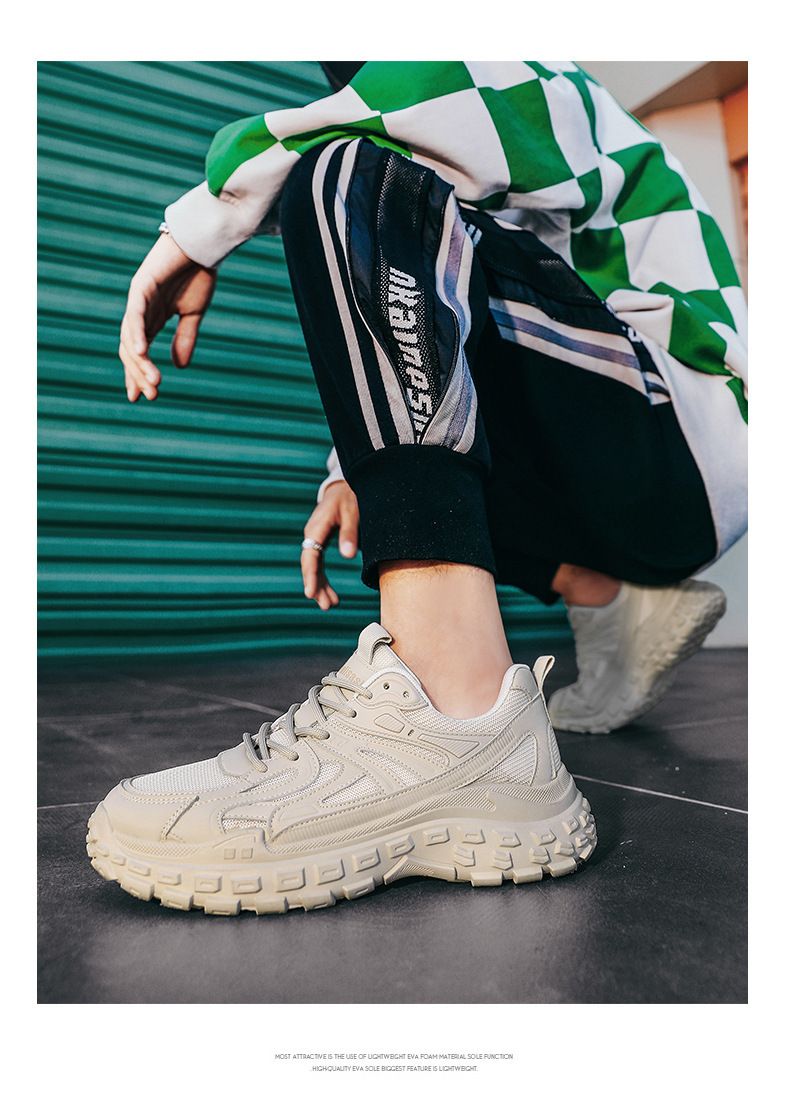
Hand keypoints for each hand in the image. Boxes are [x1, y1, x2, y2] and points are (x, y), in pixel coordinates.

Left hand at [119, 233, 216, 400]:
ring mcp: (138, 298)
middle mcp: (140, 310)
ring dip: (140, 362)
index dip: (138, 374)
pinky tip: (141, 353)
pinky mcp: (142, 286)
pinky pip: (135, 315)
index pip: (139, 351)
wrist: (203, 244)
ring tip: (152, 381)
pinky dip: (137, 334)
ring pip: (132, 337)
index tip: (143, 397)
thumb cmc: (198, 273)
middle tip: (151, 395)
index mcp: (152, 317)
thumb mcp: (193, 314)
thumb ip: (185, 339)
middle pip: (131, 349)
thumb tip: (180, 367)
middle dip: (139, 374)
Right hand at [301, 481, 358, 609]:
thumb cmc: (349, 497)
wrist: (343, 486)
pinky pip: (318, 563)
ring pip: (313, 567)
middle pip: (310, 564)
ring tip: (330, 605)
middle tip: (326, 606)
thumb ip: (349, 533)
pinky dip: (323, 579)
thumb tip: (347, 557)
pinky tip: (331, 594)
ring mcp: (314, 539)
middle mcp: (311, 534)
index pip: (311, 555)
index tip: (310, 593)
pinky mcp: (320, 541)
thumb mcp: (353, 512)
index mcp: (317, 527)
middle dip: (316, 586)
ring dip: (320, 586)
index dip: (311, 575)